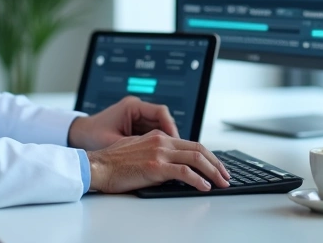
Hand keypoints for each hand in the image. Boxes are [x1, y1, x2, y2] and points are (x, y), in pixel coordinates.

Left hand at [67, 95, 178, 150]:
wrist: (78, 134)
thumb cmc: (91, 136)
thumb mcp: (115, 142)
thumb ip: (136, 146)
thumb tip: (156, 156)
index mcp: (132, 107)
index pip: (161, 112)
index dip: (171, 127)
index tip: (176, 142)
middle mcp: (136, 109)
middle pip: (162, 120)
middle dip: (171, 136)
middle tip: (178, 152)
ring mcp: (136, 116)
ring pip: (159, 126)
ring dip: (165, 140)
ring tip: (170, 156)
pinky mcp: (134, 125)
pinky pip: (152, 132)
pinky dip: (157, 143)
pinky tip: (159, 155)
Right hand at [85, 131, 230, 192]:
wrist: (97, 166)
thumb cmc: (113, 163)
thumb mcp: (138, 150)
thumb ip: (156, 153)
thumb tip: (171, 166)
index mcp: (158, 136)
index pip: (191, 143)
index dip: (208, 155)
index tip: (216, 166)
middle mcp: (161, 141)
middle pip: (198, 148)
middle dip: (216, 163)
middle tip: (226, 175)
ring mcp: (159, 152)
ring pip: (195, 158)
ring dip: (212, 171)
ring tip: (221, 182)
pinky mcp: (155, 166)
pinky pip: (184, 172)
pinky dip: (198, 179)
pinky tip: (204, 187)